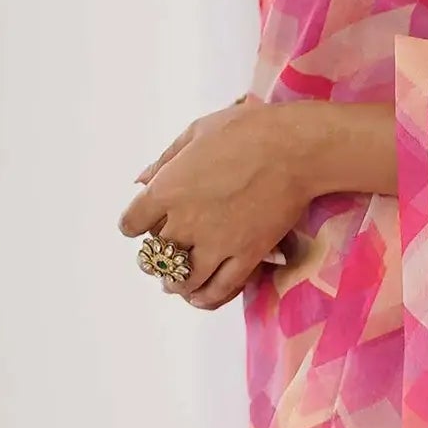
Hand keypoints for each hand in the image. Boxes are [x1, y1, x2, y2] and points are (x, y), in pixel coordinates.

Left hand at [118, 101, 321, 310]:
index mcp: (166, 189)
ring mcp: (216, 243)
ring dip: (176, 283)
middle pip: (156, 255)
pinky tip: (199, 297)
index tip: (141, 225)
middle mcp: (185, 222)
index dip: (134, 226)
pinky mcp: (246, 257)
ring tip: (177, 283)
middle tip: (161, 258)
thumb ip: (165, 159)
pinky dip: (205, 297)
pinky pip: (219, 289)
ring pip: (184, 279)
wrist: (296, 148)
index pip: (131, 223)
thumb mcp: (196, 131)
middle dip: (155, 258)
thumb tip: (140, 179)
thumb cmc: (246, 129)